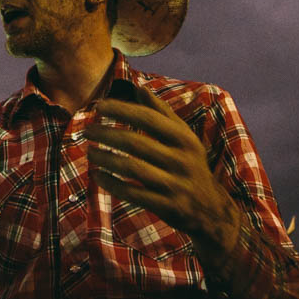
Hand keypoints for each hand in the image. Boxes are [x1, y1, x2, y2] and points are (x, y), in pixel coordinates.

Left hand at [84, 85, 243, 257]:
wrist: (211, 210)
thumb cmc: (190, 165)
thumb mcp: (184, 137)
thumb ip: (162, 113)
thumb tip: (138, 87)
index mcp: (184, 138)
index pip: (148, 118)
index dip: (122, 110)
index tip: (98, 106)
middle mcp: (181, 160)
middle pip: (136, 143)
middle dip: (107, 135)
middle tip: (87, 130)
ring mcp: (175, 185)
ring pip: (133, 168)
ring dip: (106, 159)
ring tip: (89, 152)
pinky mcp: (167, 206)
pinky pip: (134, 194)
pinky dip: (113, 184)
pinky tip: (98, 176)